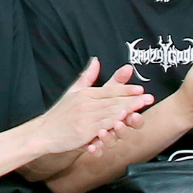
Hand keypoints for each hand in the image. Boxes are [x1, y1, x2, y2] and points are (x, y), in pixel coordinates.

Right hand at [35, 59, 150, 156]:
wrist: (44, 132)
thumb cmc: (60, 114)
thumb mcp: (73, 91)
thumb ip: (87, 77)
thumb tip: (96, 60)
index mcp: (86, 93)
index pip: (110, 90)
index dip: (126, 89)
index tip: (140, 89)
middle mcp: (86, 103)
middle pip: (113, 101)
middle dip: (133, 99)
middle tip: (149, 98)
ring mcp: (85, 118)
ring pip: (110, 112)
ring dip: (127, 109)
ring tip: (141, 107)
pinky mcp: (83, 131)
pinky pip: (101, 126)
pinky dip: (112, 122)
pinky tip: (122, 120)